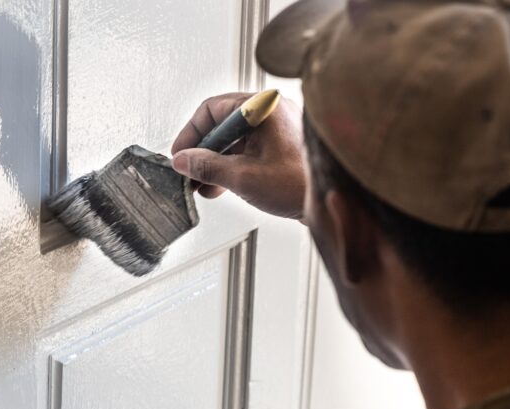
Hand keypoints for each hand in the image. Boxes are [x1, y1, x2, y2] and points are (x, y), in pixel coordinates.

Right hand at [171, 92, 306, 219]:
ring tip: (201, 184)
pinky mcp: (281, 145)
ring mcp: (277, 128)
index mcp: (262, 107)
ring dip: (215, 162)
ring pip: (233, 139)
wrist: (330, 201)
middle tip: (188, 171)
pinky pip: (248, 149)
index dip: (191, 134)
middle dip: (202, 151)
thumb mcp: (242, 177)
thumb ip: (207, 167)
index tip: (179, 154)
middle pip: (221, 124)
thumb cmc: (299, 184)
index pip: (212, 109)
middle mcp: (270, 112)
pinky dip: (231, 165)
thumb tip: (183, 162)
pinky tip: (220, 185)